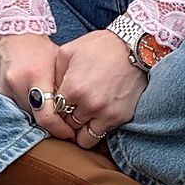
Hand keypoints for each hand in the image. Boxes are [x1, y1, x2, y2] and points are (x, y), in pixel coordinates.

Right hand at [0, 32, 74, 140]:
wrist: (12, 34)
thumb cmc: (40, 50)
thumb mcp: (58, 65)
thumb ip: (63, 90)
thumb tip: (75, 117)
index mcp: (35, 75)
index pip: (47, 116)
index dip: (60, 130)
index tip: (69, 134)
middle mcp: (16, 83)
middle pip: (34, 119)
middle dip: (49, 126)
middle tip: (62, 128)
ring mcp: (2, 88)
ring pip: (22, 117)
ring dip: (35, 119)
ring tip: (47, 116)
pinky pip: (10, 109)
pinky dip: (21, 111)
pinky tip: (30, 106)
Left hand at [54, 30, 147, 148]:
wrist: (134, 46)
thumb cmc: (100, 46)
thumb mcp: (68, 51)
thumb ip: (55, 74)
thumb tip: (51, 92)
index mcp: (73, 88)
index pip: (54, 112)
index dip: (56, 107)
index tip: (62, 102)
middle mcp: (88, 104)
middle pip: (67, 125)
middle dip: (68, 118)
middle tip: (73, 108)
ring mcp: (106, 113)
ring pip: (83, 139)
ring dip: (81, 129)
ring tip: (85, 116)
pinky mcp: (120, 117)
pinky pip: (101, 136)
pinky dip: (97, 129)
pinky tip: (98, 115)